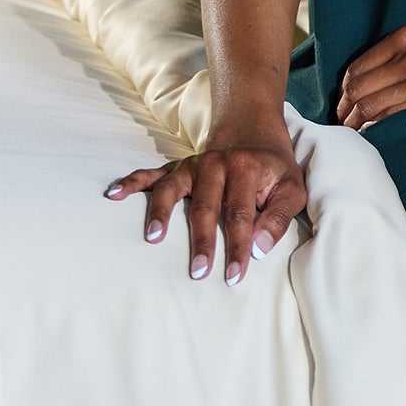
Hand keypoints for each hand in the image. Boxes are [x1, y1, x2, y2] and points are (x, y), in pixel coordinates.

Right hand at [102, 129, 307, 284]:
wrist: (253, 130)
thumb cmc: (274, 169)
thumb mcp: (292, 190)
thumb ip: (278, 218)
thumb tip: (260, 249)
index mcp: (246, 169)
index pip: (241, 215)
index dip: (238, 246)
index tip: (233, 275)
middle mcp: (216, 164)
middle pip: (205, 207)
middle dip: (201, 241)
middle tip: (197, 272)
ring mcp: (192, 165)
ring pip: (172, 189)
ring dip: (160, 213)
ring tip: (152, 238)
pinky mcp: (176, 167)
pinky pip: (150, 174)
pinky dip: (130, 183)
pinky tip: (113, 194)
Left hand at [336, 21, 405, 129]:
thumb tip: (381, 82)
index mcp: (405, 37)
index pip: (357, 67)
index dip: (344, 90)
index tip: (344, 104)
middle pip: (359, 87)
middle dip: (345, 109)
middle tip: (342, 124)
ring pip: (371, 104)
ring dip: (357, 122)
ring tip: (354, 133)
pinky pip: (395, 115)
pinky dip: (379, 127)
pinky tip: (376, 134)